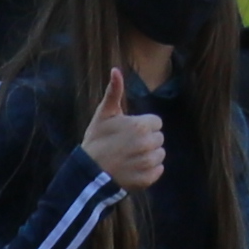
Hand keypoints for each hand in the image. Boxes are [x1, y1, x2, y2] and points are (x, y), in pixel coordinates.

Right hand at [81, 69, 165, 189]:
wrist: (88, 172)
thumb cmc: (96, 140)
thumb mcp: (103, 114)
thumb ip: (114, 92)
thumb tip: (116, 69)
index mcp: (140, 126)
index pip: (156, 123)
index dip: (143, 126)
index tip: (129, 132)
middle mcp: (147, 144)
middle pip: (159, 138)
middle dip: (147, 140)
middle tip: (128, 145)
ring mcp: (148, 163)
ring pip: (160, 155)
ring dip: (149, 155)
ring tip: (130, 157)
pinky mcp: (147, 179)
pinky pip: (158, 170)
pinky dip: (149, 171)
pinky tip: (134, 169)